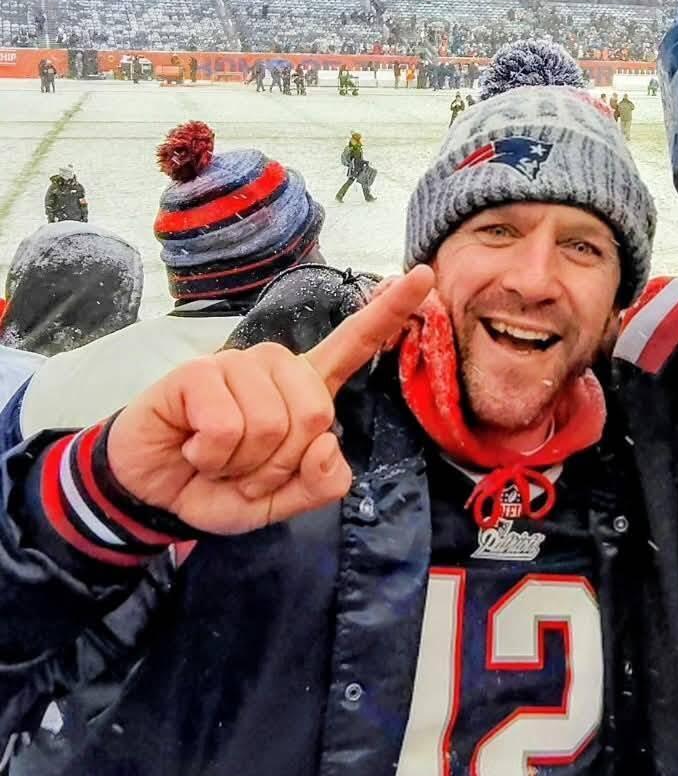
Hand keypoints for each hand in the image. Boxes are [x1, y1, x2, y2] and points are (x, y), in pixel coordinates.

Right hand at [106, 265, 433, 535]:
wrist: (155, 495)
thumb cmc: (222, 486)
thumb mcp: (283, 499)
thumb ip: (320, 482)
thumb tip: (328, 442)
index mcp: (307, 388)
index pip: (355, 344)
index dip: (390, 312)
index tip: (424, 276)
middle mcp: (278, 367)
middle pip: (316, 415)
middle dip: (280, 465)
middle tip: (245, 470)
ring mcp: (238, 364)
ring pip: (272, 424)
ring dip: (243, 466)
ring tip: (217, 459)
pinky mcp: (198, 373)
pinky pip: (228, 427)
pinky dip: (211, 457)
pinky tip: (194, 449)